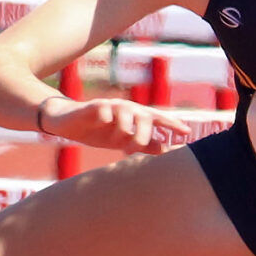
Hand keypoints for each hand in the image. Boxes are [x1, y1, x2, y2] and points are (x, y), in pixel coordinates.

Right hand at [41, 97, 191, 154]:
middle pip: (144, 115)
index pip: (158, 118)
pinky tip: (103, 124)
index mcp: (135, 116)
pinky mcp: (92, 106)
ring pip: (126, 111)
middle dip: (143, 134)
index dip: (172, 124)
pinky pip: (104, 108)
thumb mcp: (123, 141)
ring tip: (118, 143)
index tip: (186, 133)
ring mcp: (110, 105)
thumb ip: (145, 144)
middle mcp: (126, 108)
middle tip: (134, 149)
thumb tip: (167, 150)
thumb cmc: (98, 132)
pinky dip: (106, 117)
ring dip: (124, 129)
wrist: (68, 123)